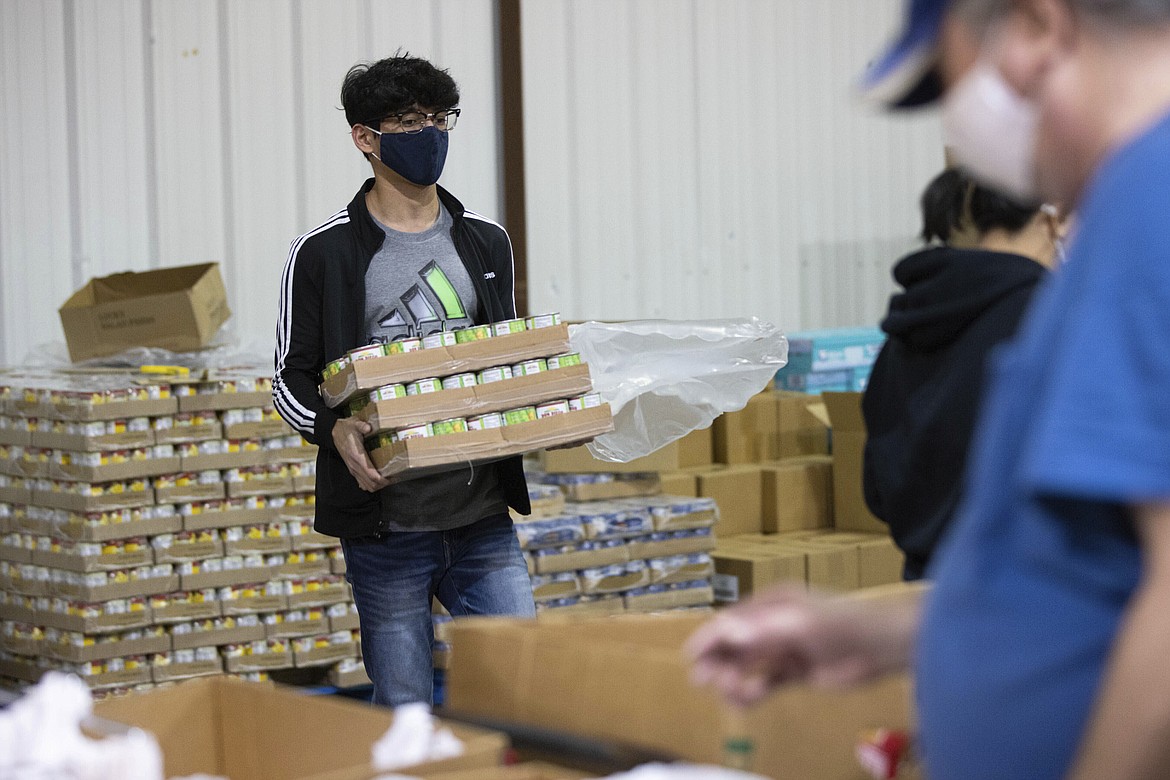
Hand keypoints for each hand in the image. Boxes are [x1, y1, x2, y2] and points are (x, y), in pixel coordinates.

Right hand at [332, 417, 390, 491]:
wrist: (334, 433)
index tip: (392, 478)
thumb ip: (361, 425)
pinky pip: (362, 483)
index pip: (371, 474)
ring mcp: (353, 469)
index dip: (382, 479)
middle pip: (370, 483)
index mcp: (357, 456)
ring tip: (387, 479)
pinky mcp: (352, 469)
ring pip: (366, 485)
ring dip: (377, 485)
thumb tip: (368, 427)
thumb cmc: (346, 428)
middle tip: (393, 478)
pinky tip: (378, 479)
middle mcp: (354, 466)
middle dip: (383, 484)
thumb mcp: (354, 423)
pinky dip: (371, 484)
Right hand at [684, 585, 917, 707]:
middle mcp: (774, 624)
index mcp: (771, 604)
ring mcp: (785, 648)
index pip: (731, 620)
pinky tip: (748, 700)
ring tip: (731, 693)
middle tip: (706, 681)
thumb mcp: (799, 625)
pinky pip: (767, 681)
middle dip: (718, 661)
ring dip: (734, 678)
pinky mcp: (798, 671)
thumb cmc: (843, 625)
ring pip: (748, 665)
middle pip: (735, 644)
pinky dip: (754, 690)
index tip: (691, 657)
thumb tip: (726, 633)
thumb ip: (762, 631)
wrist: (884, 646)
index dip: (709, 637)